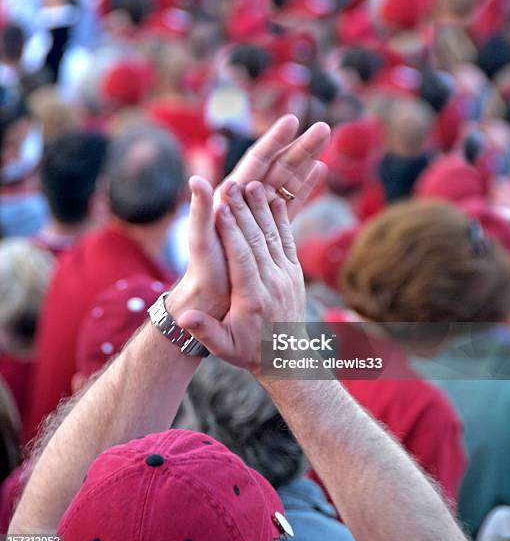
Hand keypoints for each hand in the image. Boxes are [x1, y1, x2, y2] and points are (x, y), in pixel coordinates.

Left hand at [168, 115, 327, 320]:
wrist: (213, 296)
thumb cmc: (203, 271)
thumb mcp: (200, 239)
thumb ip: (200, 210)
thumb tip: (195, 179)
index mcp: (231, 196)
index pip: (257, 161)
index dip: (275, 141)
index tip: (293, 121)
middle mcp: (246, 198)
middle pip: (277, 166)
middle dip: (299, 146)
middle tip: (324, 127)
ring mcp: (259, 211)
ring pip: (286, 179)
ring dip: (306, 160)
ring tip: (326, 140)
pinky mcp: (269, 226)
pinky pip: (290, 200)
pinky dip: (305, 185)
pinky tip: (318, 170)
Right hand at [177, 180, 305, 372]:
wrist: (287, 356)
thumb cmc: (249, 351)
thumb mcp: (224, 347)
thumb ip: (205, 331)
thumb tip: (184, 318)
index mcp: (252, 298)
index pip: (241, 258)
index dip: (230, 231)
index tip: (219, 208)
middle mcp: (272, 282)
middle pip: (256, 239)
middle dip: (243, 210)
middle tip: (232, 184)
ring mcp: (286, 275)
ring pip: (273, 235)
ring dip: (262, 208)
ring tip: (252, 183)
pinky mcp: (294, 271)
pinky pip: (288, 240)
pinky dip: (282, 219)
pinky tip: (275, 199)